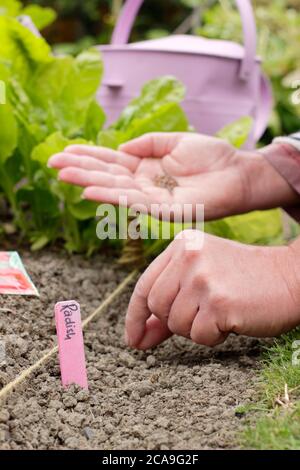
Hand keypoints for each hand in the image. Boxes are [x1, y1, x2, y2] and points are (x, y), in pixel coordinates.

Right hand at [48, 133, 297, 220]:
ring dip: (90, 182)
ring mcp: (154, 198)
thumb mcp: (175, 141)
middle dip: (80, 169)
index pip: (111, 161)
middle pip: (108, 175)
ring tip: (65, 175)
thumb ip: (148, 143)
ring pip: (116, 190)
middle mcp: (145, 184)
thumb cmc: (210, 156)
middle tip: (52, 164)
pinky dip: (113, 196)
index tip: (64, 150)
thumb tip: (122, 148)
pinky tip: (93, 190)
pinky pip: (136, 203)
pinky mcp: (166, 210)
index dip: (88, 156)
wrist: (238, 172)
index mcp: (146, 168)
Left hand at [125, 230, 299, 349]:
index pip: (144, 285)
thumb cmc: (244, 280)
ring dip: (197, 329)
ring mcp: (203, 277)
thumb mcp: (201, 277)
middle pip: (157, 307)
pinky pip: (200, 336)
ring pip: (177, 324)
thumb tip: (137, 338)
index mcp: (181, 244)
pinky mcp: (219, 301)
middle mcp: (188, 256)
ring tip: (221, 312)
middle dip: (174, 322)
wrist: (289, 278)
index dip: (135, 316)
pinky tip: (231, 320)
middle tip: (202, 316)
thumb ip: (169, 302)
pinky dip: (214, 337)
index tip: (134, 339)